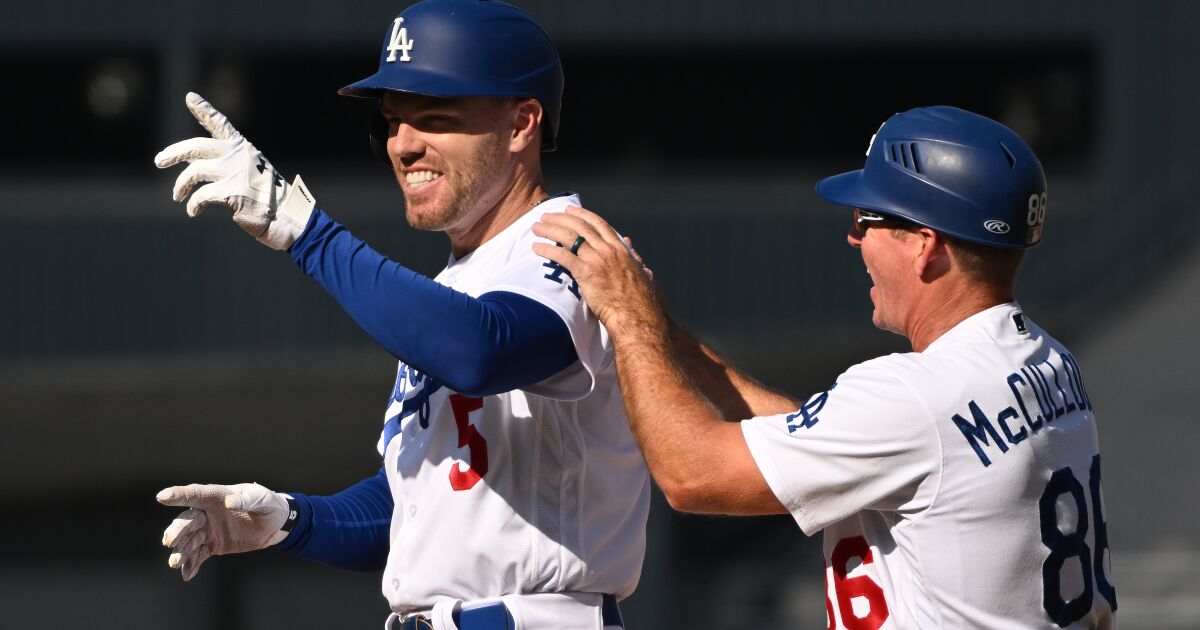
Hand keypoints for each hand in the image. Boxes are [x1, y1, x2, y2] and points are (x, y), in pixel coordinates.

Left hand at [154, 92, 315, 249]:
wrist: (287, 217)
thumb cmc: (268, 198)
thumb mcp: (251, 172)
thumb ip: (227, 164)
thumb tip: (192, 167)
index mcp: (242, 147)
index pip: (220, 123)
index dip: (204, 110)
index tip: (190, 96)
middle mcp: (237, 155)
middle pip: (196, 147)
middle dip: (173, 153)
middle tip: (159, 161)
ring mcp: (235, 172)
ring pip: (193, 172)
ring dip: (180, 186)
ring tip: (177, 196)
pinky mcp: (232, 192)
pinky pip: (201, 196)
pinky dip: (193, 205)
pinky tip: (193, 211)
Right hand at [156, 482, 293, 580]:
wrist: (274, 525)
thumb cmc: (268, 505)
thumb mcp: (263, 500)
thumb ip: (248, 500)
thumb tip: (230, 502)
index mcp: (217, 497)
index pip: (195, 494)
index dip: (178, 494)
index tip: (161, 496)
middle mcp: (208, 513)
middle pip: (187, 521)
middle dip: (177, 531)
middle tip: (169, 542)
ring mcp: (209, 530)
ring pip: (189, 541)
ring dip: (180, 551)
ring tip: (175, 563)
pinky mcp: (213, 545)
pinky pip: (199, 556)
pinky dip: (192, 565)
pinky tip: (187, 575)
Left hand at [532, 206, 665, 337]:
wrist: (636, 315)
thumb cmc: (639, 299)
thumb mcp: (640, 271)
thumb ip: (633, 256)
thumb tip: (629, 243)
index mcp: (620, 248)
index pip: (598, 224)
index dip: (582, 215)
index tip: (569, 210)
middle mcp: (607, 250)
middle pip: (580, 226)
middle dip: (560, 219)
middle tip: (546, 216)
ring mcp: (596, 260)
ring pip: (569, 237)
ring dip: (550, 229)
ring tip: (536, 227)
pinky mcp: (586, 273)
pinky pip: (562, 256)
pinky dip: (548, 250)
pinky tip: (536, 248)